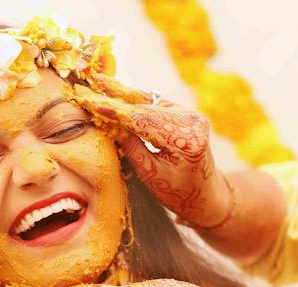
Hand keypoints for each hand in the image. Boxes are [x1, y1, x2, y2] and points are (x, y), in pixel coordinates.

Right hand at [71, 74, 232, 227]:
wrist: (207, 193)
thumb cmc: (179, 193)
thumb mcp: (152, 176)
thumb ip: (133, 149)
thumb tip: (111, 125)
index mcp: (185, 140)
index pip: (143, 120)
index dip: (115, 110)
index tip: (92, 102)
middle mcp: (191, 121)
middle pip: (145, 106)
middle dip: (115, 97)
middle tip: (90, 83)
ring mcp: (190, 114)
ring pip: (149, 101)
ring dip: (123, 93)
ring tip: (99, 82)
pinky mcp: (185, 113)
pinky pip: (155, 104)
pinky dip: (134, 101)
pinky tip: (115, 90)